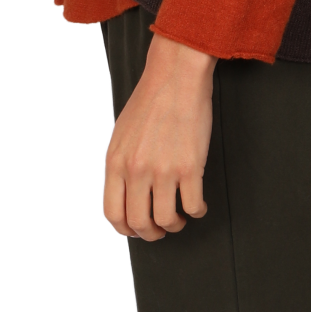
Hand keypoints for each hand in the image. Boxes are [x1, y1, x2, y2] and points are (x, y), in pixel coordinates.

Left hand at [105, 33, 213, 240]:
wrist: (175, 78)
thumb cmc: (150, 101)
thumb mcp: (121, 135)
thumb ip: (120, 165)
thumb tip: (126, 194)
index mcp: (115, 162)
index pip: (113, 213)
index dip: (126, 229)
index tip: (136, 230)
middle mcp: (136, 170)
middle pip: (139, 223)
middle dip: (151, 234)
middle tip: (160, 230)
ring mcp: (163, 170)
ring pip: (166, 219)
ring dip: (174, 225)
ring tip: (180, 217)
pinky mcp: (190, 167)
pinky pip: (193, 206)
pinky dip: (197, 211)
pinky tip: (197, 204)